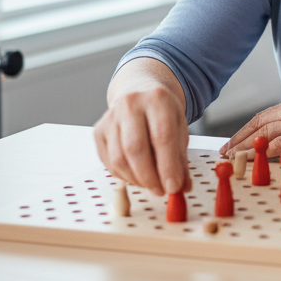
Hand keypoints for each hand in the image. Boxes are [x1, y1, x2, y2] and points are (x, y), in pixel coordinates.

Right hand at [93, 80, 190, 195]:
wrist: (140, 90)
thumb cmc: (162, 112)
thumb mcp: (179, 127)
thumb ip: (181, 158)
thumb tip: (182, 187)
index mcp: (157, 99)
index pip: (162, 137)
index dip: (168, 166)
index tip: (174, 187)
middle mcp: (131, 104)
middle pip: (135, 148)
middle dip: (149, 177)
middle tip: (161, 190)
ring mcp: (111, 117)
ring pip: (119, 158)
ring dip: (136, 179)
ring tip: (151, 184)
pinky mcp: (98, 130)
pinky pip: (108, 162)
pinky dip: (124, 176)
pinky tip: (137, 176)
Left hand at [220, 95, 280, 159]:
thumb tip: (272, 145)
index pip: (263, 115)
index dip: (244, 130)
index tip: (232, 141)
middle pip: (259, 123)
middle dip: (239, 139)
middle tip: (225, 151)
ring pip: (264, 134)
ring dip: (244, 148)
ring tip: (232, 158)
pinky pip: (277, 146)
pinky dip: (261, 154)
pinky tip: (250, 161)